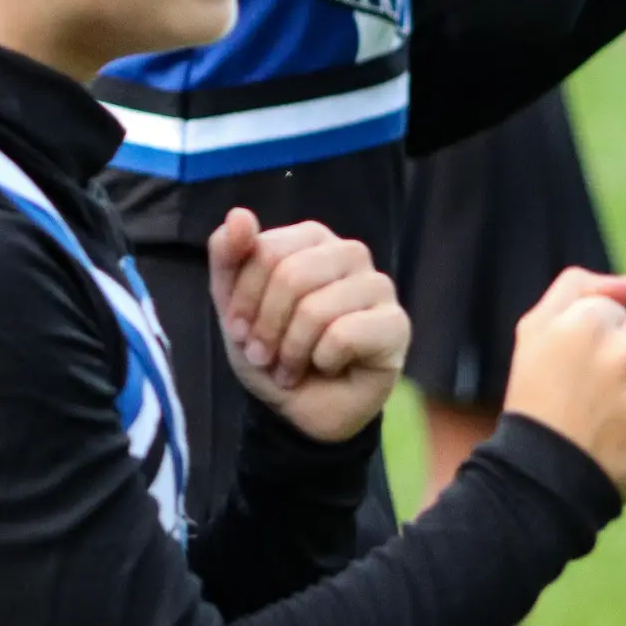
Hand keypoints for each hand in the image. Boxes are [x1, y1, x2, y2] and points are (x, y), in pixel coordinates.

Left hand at [208, 209, 408, 443]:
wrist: (301, 410)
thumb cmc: (273, 350)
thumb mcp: (234, 306)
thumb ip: (228, 257)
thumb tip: (238, 215)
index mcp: (312, 239)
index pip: (266, 250)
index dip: (244, 298)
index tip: (239, 329)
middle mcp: (350, 252)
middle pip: (291, 275)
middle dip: (266, 327)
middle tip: (263, 356)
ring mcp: (378, 286)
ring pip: (317, 308)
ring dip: (291, 351)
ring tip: (291, 367)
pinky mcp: (396, 324)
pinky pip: (344, 335)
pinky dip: (323, 361)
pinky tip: (328, 367)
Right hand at [501, 268, 625, 502]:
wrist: (546, 478)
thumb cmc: (539, 398)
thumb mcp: (537, 331)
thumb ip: (577, 289)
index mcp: (587, 323)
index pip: (617, 312)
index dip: (594, 340)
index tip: (576, 369)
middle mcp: (625, 353)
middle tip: (597, 392)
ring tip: (618, 413)